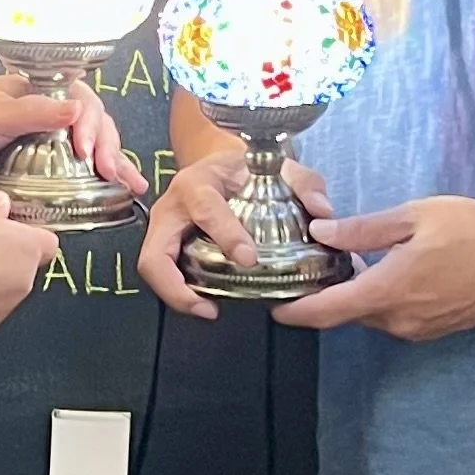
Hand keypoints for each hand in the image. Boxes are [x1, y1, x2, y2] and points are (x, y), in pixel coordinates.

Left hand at [0, 68, 146, 203]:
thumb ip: (35, 112)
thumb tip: (76, 109)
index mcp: (44, 91)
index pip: (83, 101)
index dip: (90, 124)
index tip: (84, 147)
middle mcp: (54, 113)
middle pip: (96, 124)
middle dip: (107, 146)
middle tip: (107, 169)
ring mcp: (52, 140)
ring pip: (95, 147)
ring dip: (116, 162)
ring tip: (130, 183)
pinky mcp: (47, 167)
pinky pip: (79, 171)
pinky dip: (102, 181)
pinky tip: (123, 192)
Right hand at [139, 150, 332, 321]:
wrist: (219, 164)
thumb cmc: (245, 169)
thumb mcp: (278, 167)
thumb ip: (305, 184)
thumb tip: (322, 212)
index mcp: (199, 182)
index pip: (205, 208)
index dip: (225, 234)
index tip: (248, 258)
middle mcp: (171, 205)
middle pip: (155, 252)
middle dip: (176, 284)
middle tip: (209, 306)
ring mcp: (162, 227)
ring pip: (152, 267)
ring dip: (175, 294)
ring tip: (207, 310)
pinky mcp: (164, 244)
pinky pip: (162, 273)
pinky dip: (179, 292)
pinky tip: (205, 303)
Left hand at [281, 194, 474, 341]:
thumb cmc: (474, 232)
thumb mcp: (415, 217)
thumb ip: (364, 230)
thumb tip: (321, 233)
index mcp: (388, 291)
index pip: (327, 312)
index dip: (295, 312)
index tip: (272, 306)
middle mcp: (399, 320)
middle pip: (346, 315)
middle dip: (325, 296)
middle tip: (310, 266)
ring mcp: (418, 329)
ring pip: (371, 316)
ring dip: (355, 296)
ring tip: (347, 264)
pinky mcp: (434, 330)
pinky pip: (394, 318)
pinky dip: (380, 301)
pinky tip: (385, 273)